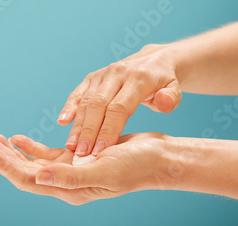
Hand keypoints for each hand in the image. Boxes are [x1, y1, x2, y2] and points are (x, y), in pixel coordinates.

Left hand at [0, 132, 171, 204]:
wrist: (156, 158)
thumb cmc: (136, 166)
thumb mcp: (104, 171)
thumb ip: (70, 177)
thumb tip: (37, 175)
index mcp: (67, 189)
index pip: (25, 177)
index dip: (2, 163)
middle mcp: (62, 183)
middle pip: (22, 170)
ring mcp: (67, 171)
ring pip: (30, 162)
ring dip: (9, 150)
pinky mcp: (74, 159)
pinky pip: (45, 154)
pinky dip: (29, 146)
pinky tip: (16, 138)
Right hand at [58, 44, 181, 156]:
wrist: (154, 59)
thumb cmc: (164, 82)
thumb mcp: (175, 89)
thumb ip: (171, 99)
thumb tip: (162, 103)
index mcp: (138, 79)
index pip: (119, 108)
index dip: (108, 130)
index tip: (100, 151)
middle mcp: (117, 74)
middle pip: (98, 105)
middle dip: (88, 131)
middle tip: (81, 153)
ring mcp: (103, 74)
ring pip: (85, 100)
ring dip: (77, 124)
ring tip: (71, 146)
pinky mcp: (93, 76)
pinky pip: (78, 92)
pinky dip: (69, 107)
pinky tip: (62, 122)